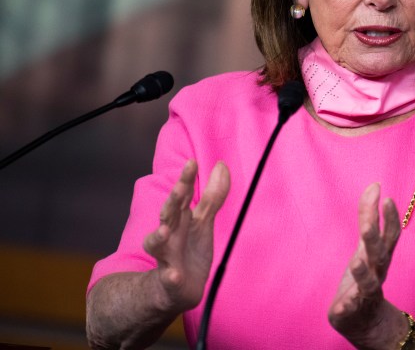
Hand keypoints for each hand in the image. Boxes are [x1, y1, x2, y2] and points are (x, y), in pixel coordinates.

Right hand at [142, 159, 229, 313]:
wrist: (177, 289)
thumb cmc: (190, 249)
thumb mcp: (203, 221)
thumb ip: (212, 195)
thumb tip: (221, 165)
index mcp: (179, 219)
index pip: (181, 196)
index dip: (185, 180)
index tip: (192, 162)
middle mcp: (168, 235)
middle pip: (168, 215)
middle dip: (172, 202)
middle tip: (179, 188)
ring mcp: (167, 258)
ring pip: (157, 245)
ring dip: (158, 238)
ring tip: (163, 231)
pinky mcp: (170, 281)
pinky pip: (168, 279)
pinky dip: (170, 276)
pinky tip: (173, 275)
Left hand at [328, 183, 406, 347]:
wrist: (368, 321)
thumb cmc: (366, 276)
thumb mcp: (365, 245)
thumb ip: (368, 217)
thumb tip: (375, 185)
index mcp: (381, 257)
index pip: (390, 235)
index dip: (390, 218)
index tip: (387, 198)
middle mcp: (378, 274)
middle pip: (380, 256)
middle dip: (375, 241)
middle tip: (367, 225)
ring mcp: (366, 293)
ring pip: (369, 284)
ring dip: (363, 273)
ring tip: (355, 262)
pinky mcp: (352, 311)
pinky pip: (351, 309)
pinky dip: (348, 306)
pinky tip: (342, 304)